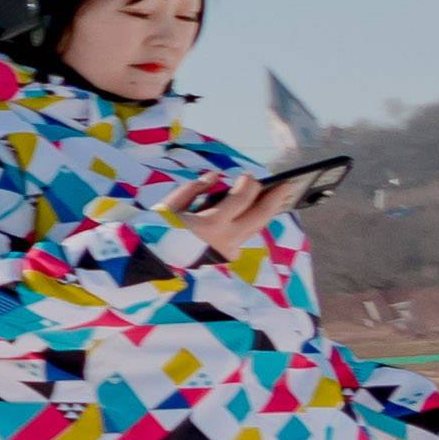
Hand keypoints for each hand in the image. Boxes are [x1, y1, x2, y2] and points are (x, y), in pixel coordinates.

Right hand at [159, 170, 305, 261]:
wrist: (150, 264)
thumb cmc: (157, 231)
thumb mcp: (170, 205)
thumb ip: (195, 188)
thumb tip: (216, 177)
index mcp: (211, 224)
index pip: (241, 199)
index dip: (249, 184)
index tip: (249, 175)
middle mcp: (226, 239)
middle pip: (260, 216)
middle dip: (275, 198)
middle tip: (287, 185)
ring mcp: (229, 249)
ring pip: (257, 227)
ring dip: (269, 210)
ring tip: (280, 196)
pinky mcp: (228, 255)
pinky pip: (246, 234)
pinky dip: (252, 221)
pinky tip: (259, 211)